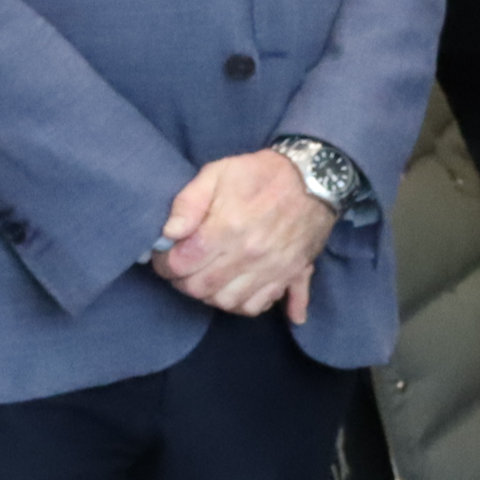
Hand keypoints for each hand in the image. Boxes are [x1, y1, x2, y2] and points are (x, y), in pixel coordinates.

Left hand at [154, 150, 338, 320]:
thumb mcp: (218, 172)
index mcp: (228, 227)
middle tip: (182, 268)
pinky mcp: (289, 275)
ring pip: (228, 302)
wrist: (315, 178)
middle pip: (201, 289)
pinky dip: (243, 304)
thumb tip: (168, 233)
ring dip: (210, 295)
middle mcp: (249, 254)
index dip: (164, 264)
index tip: (164, 257)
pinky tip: (235, 289)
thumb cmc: (261, 174)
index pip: (182, 264)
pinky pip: (259, 306)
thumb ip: (189, 202)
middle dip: (183, 282)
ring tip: (207, 277)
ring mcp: (271, 268)